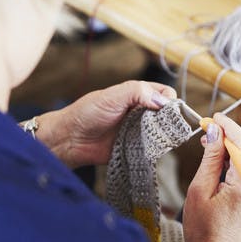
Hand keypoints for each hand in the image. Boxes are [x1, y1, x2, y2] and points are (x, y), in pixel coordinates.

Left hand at [36, 81, 175, 167]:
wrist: (70, 139)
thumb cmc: (87, 113)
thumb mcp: (113, 96)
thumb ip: (138, 92)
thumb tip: (163, 101)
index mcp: (138, 94)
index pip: (165, 93)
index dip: (169, 100)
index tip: (165, 109)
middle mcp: (142, 111)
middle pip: (168, 113)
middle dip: (169, 119)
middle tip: (161, 125)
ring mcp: (140, 130)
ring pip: (163, 131)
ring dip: (162, 134)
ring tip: (153, 137)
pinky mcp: (137, 147)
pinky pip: (154, 148)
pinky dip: (155, 149)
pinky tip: (150, 148)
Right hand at [183, 113, 240, 241]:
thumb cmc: (203, 229)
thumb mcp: (200, 189)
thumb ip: (211, 157)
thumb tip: (214, 132)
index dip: (228, 127)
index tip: (215, 117)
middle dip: (231, 137)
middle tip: (209, 132)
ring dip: (236, 148)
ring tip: (213, 147)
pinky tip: (225, 161)